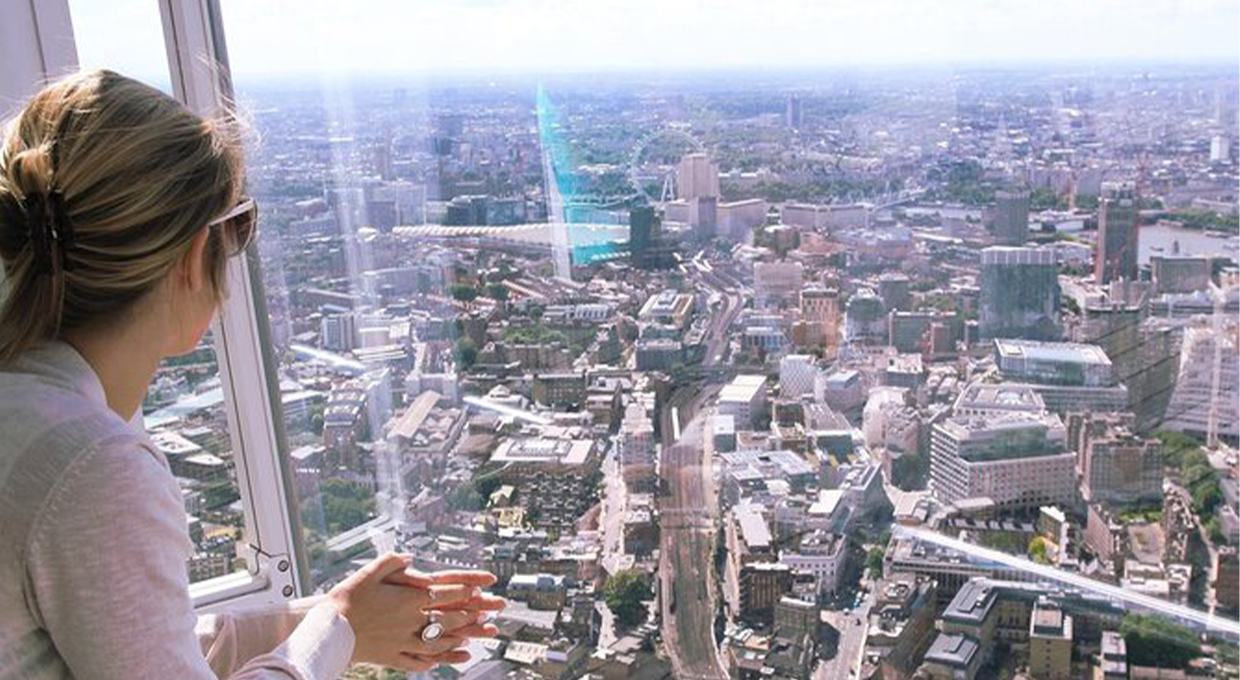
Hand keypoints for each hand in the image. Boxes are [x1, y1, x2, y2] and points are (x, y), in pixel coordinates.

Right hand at [324, 553, 502, 671]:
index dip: (464, 590)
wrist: (327, 630)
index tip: (480, 589)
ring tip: (471, 640)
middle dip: (469, 616)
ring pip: (437, 642)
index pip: (444, 593)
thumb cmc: (346, 599)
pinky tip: (439, 661)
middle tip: (486, 615)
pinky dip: (431, 661)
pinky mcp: (391, 656)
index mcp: (408, 599)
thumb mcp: (369, 572)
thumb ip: (392, 561)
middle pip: (447, 619)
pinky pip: (417, 661)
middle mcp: (410, 622)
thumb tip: (410, 557)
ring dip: (456, 640)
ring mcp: (402, 641)